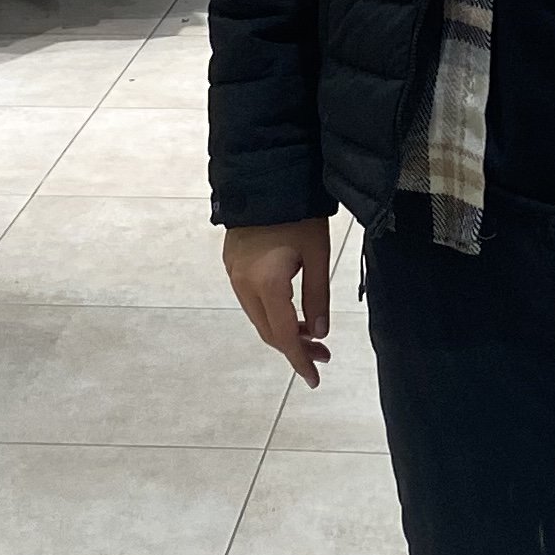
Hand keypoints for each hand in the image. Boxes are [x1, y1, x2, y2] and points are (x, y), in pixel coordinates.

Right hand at [223, 218, 332, 384]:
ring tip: (312, 334)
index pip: (283, 335)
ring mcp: (233, 272)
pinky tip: (291, 310)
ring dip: (283, 329)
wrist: (266, 175)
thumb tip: (319, 334)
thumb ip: (317, 297)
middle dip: (295, 347)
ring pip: (258, 316)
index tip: (314, 379)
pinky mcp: (231, 262)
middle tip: (323, 355)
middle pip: (268, 330)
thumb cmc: (300, 212)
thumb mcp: (317, 254)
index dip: (299, 360)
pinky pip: (251, 300)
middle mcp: (243, 283)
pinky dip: (271, 312)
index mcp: (266, 283)